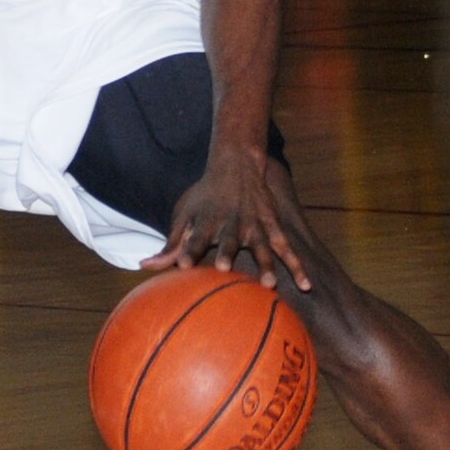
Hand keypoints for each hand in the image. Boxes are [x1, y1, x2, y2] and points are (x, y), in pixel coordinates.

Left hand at [139, 150, 311, 291]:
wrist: (236, 165)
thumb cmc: (205, 198)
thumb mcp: (185, 216)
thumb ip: (170, 245)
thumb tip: (143, 267)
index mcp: (206, 222)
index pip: (194, 238)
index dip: (188, 250)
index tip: (183, 265)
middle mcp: (231, 224)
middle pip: (229, 241)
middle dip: (226, 253)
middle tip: (223, 268)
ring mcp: (255, 225)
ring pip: (262, 246)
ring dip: (266, 264)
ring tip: (270, 284)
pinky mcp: (273, 226)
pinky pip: (287, 248)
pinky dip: (297, 265)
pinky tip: (306, 284)